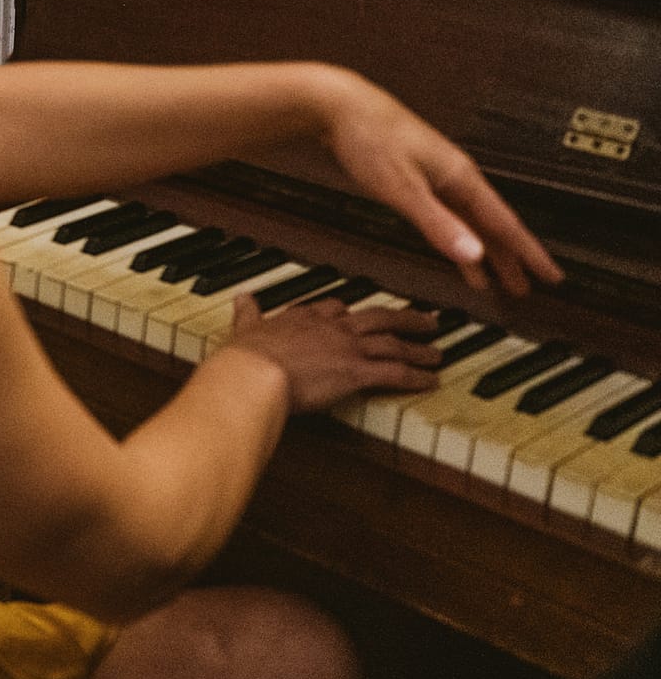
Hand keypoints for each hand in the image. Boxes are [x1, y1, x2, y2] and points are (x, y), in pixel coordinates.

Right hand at [226, 295, 441, 413]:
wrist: (254, 374)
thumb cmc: (245, 358)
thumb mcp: (243, 328)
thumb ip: (247, 314)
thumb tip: (241, 298)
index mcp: (304, 317)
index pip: (335, 308)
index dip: (350, 312)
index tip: (357, 314)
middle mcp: (332, 328)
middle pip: (377, 318)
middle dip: (404, 319)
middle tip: (425, 320)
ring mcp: (347, 348)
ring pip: (392, 343)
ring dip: (418, 348)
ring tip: (436, 353)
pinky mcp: (357, 372)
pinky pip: (395, 373)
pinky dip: (417, 377)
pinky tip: (431, 381)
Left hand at [317, 72, 562, 294]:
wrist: (337, 106)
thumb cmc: (370, 137)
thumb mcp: (402, 188)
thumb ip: (437, 223)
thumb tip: (473, 254)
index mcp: (460, 178)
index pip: (505, 223)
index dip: (528, 253)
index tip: (550, 275)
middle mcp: (455, 176)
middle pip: (491, 224)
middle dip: (510, 258)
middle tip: (525, 288)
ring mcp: (435, 176)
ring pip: (470, 221)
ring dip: (483, 251)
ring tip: (495, 281)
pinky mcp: (415, 177)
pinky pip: (448, 214)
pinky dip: (457, 235)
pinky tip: (455, 247)